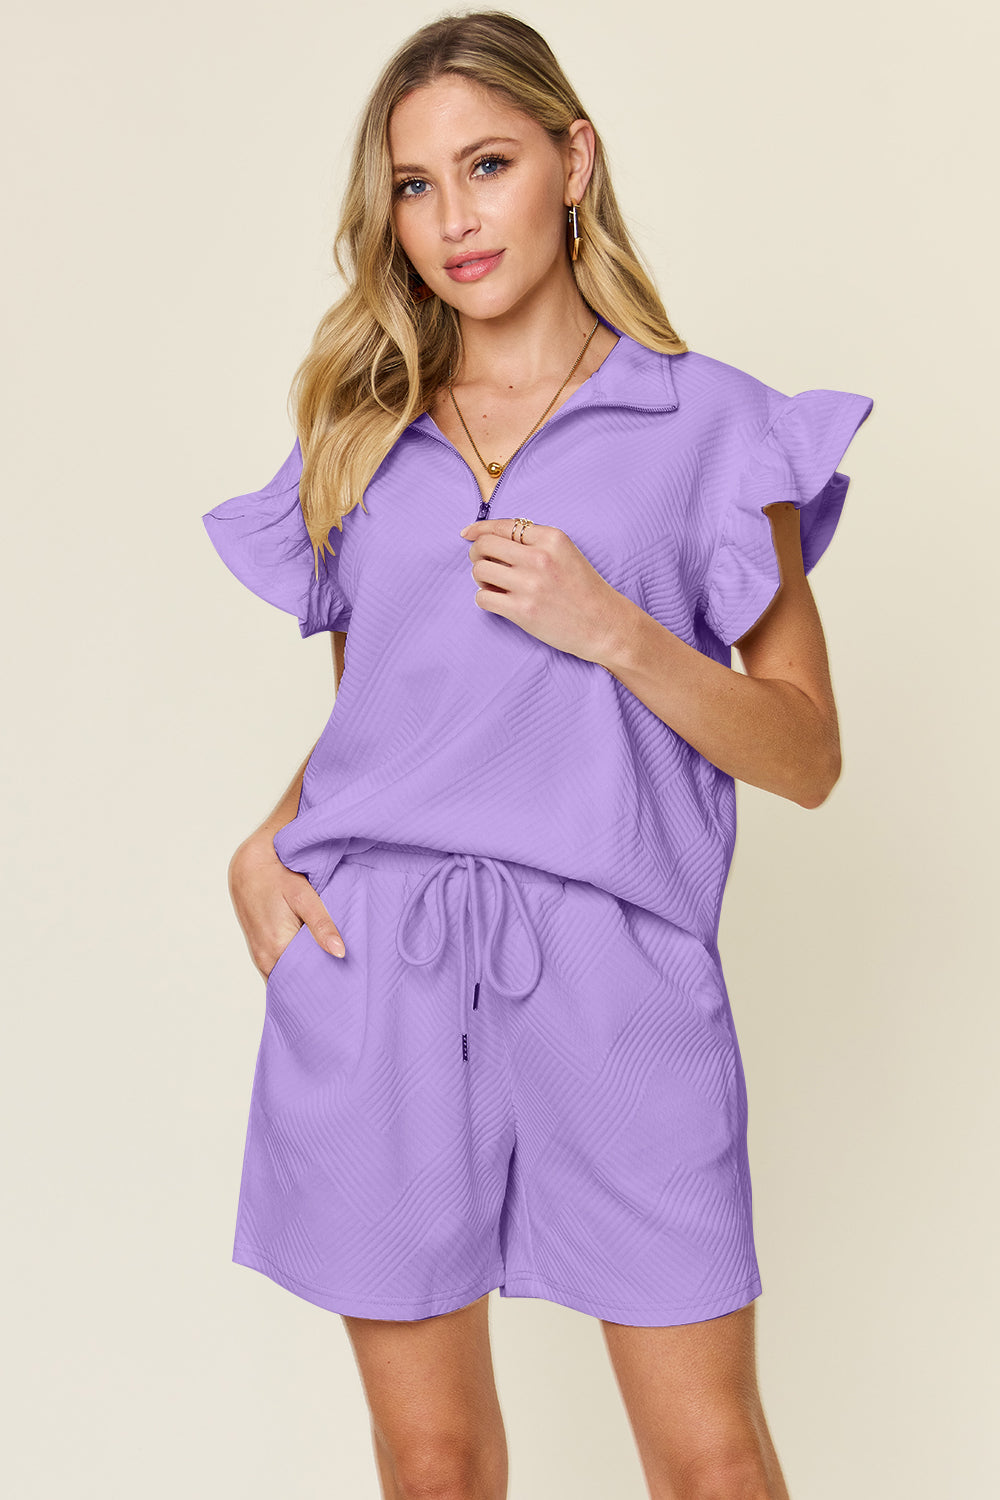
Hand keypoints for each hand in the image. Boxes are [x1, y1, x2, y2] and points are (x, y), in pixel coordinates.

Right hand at [228, 833, 345, 979]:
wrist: (248, 867)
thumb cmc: (276, 877)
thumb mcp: (304, 896)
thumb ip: (322, 925)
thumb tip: (340, 953)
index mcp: (277, 949)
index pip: (306, 983)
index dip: (327, 986)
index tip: (347, 987)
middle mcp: (265, 959)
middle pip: (296, 984)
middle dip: (318, 985)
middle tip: (345, 983)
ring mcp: (260, 957)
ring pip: (287, 978)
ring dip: (306, 977)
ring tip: (332, 975)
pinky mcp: (260, 951)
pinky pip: (280, 970)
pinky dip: (296, 969)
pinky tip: (313, 963)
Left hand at [459, 518, 632, 664]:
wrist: (605, 625)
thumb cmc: (584, 590)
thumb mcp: (566, 553)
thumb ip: (534, 543)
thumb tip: (489, 537)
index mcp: (551, 538)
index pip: (502, 525)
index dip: (479, 528)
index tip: (467, 533)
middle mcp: (539, 557)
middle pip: (484, 545)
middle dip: (477, 554)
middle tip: (485, 565)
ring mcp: (530, 585)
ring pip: (479, 570)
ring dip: (481, 578)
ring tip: (496, 586)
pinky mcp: (522, 611)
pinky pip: (483, 597)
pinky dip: (485, 598)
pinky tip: (499, 601)